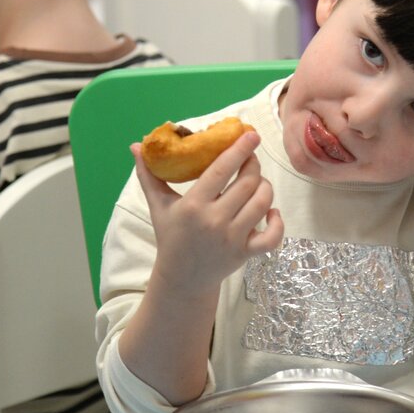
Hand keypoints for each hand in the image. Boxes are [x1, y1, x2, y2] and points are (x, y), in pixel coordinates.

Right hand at [134, 131, 283, 294]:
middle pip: (247, 183)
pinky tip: (272, 212)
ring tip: (257, 182)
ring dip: (265, 187)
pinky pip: (272, 237)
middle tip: (250, 158)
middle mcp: (214, 221)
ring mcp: (232, 238)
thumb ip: (148, 174)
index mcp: (193, 205)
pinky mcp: (245, 253)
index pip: (221, 170)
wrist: (182, 278)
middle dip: (253, 165)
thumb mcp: (158, 205)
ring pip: (262, 203)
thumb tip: (135, 146)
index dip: (238, 150)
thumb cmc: (171, 236)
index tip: (250, 134)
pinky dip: (277, 222)